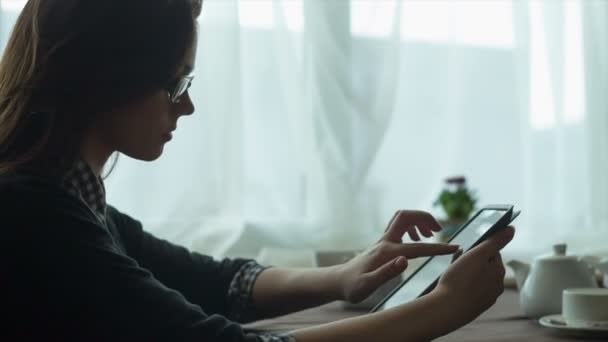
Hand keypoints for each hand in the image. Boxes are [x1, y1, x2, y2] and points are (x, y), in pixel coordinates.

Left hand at [337, 210, 458, 302]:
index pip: (418, 248)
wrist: (338, 281)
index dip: (439, 248)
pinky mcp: (382, 243)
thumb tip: (404, 261)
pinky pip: (399, 226)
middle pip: (406, 215)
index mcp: (387, 253)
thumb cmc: (353, 287)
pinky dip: (412, 226)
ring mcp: (383, 240)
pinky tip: (416, 239)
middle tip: (439, 230)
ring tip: (431, 234)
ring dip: (419, 220)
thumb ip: (386, 273)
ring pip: (403, 218)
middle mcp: (385, 242)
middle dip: (425, 217)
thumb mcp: (368, 285)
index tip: (455, 248)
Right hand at [434, 226, 514, 328]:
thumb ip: (495, 241)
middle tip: (457, 263)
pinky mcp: (476, 306)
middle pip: (485, 265)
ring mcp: (487, 297)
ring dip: (468, 273)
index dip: (477, 249)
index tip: (466, 252)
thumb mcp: (477, 254)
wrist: (447, 310)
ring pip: (478, 278)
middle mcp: (497, 285)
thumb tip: (512, 228)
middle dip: (472, 261)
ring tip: (453, 275)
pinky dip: (464, 286)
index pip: (492, 251)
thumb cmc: (460, 280)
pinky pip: (472, 291)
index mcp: (499, 271)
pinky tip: (454, 287)